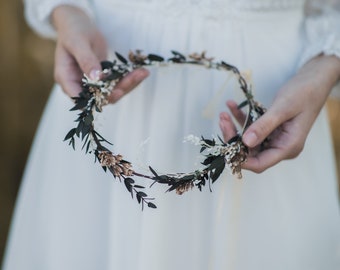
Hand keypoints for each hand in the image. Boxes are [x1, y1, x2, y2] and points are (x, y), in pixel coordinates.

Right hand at [52, 5, 148, 99]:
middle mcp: (79, 85)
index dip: (97, 99)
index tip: (116, 92)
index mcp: (66, 78)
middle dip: (120, 89)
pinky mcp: (103, 78)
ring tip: (143, 73)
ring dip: (128, 84)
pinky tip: (141, 71)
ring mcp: (92, 83)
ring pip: (112, 92)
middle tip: (137, 76)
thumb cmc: (73, 30)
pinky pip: (117, 82)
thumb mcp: (77, 42)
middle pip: (101, 97)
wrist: (78, 23)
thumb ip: (86, 60)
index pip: (80, 98)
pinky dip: (129, 78)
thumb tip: (96, 78)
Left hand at [220, 55, 339, 172]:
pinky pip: (252, 128)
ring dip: (235, 127)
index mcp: (287, 147)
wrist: (313, 80)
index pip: (259, 164)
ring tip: (223, 114)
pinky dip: (242, 118)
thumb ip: (264, 126)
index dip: (240, 159)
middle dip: (233, 138)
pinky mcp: (270, 129)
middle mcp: (280, 146)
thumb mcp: (282, 109)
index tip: (225, 146)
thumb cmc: (304, 93)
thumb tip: (246, 142)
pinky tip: (231, 106)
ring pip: (248, 140)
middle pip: (250, 152)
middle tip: (222, 120)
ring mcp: (275, 139)